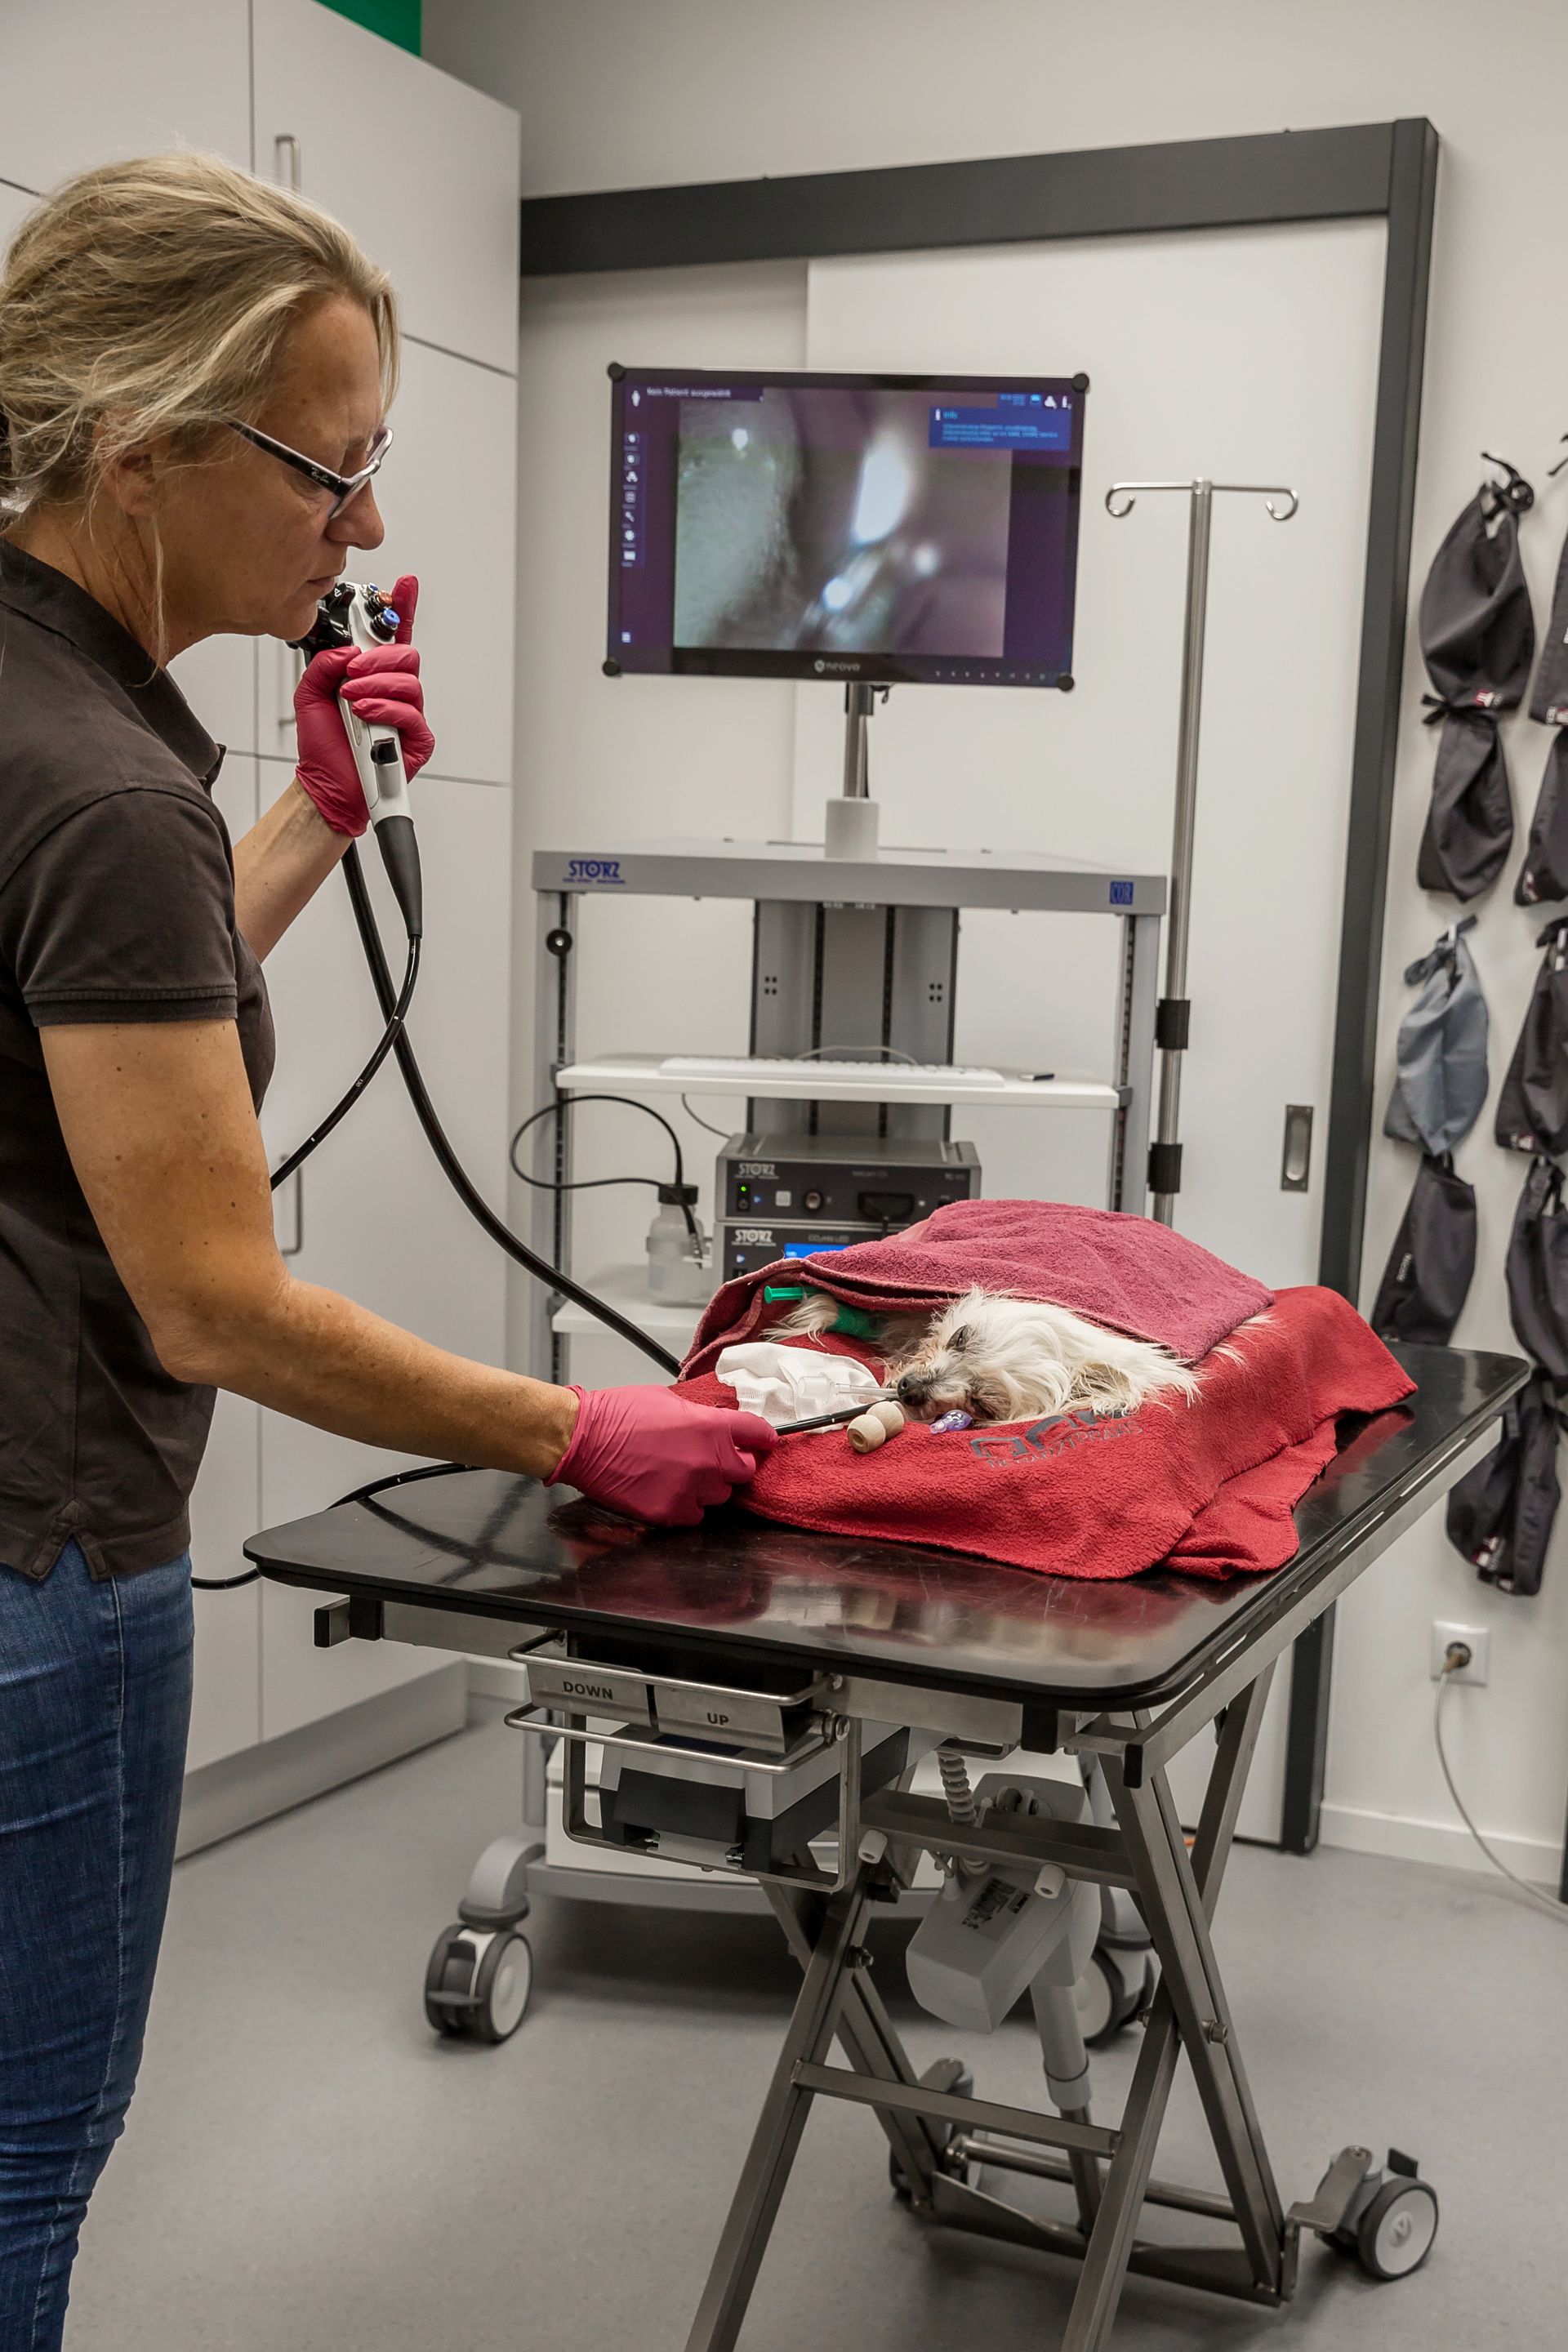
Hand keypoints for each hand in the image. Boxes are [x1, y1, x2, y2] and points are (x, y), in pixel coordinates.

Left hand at [293, 573, 434, 835]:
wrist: (327, 785)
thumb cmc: (323, 744)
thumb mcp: (309, 693)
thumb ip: (323, 664)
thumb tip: (346, 652)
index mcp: (374, 676)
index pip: (393, 638)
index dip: (402, 609)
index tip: (404, 586)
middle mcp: (395, 692)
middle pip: (407, 656)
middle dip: (378, 659)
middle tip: (353, 674)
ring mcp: (408, 716)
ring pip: (409, 683)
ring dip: (376, 686)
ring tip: (352, 699)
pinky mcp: (417, 740)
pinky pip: (411, 714)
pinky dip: (386, 709)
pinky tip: (365, 713)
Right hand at [546, 1385, 776, 1526]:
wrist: (583, 1439)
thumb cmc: (617, 1413)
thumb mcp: (667, 1400)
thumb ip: (698, 1416)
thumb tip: (713, 1425)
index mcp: (710, 1427)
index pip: (757, 1433)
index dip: (763, 1437)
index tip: (766, 1442)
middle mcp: (708, 1460)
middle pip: (744, 1472)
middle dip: (732, 1465)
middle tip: (712, 1461)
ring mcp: (691, 1489)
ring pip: (719, 1497)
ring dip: (707, 1488)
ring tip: (680, 1476)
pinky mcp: (670, 1512)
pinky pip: (694, 1515)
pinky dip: (686, 1507)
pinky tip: (668, 1492)